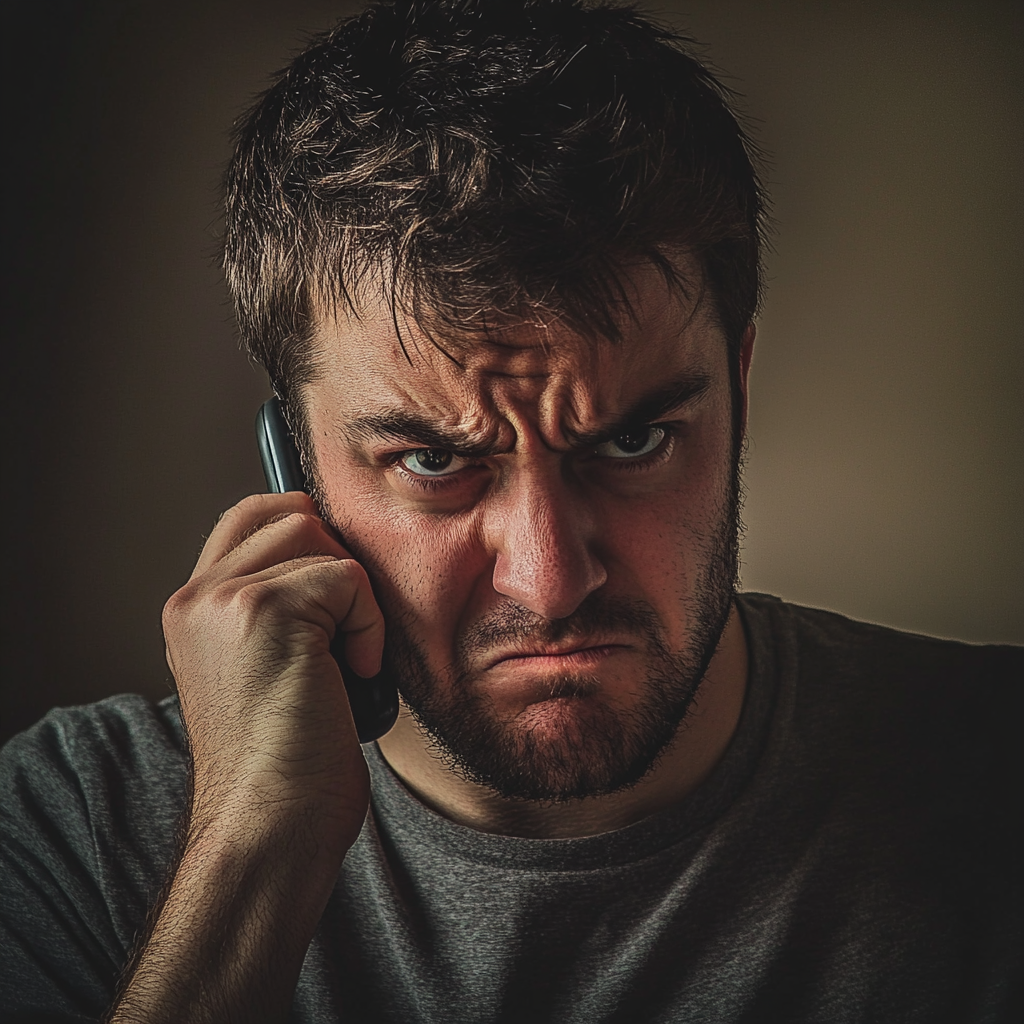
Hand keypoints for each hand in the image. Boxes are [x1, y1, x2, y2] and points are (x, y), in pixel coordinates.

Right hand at [162, 491, 382, 855]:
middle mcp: (197, 597)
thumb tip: (334, 551)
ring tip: (343, 663)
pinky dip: (369, 627)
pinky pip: (350, 579)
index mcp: (193, 610)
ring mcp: (226, 599)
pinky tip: (351, 678)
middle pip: (294, 516)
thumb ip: (277, 606)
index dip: (307, 531)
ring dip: (355, 601)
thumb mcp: (266, 668)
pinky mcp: (264, 610)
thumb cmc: (287, 762)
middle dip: (337, 567)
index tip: (338, 586)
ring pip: (322, 541)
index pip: (250, 516)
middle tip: (341, 636)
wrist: (271, 826)